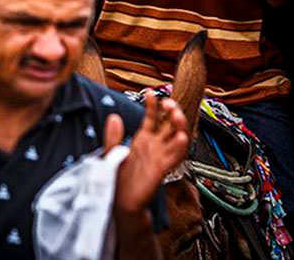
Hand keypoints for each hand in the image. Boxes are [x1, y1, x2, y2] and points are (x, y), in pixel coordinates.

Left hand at [108, 93, 188, 213]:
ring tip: (177, 114)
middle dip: (171, 112)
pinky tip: (182, 137)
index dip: (153, 105)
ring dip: (179, 126)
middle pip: (168, 125)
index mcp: (143, 139)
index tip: (150, 92)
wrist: (121, 201)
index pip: (152, 118)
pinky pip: (174, 157)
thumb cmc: (118, 177)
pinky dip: (179, 147)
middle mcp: (154, 146)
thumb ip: (113, 136)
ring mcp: (159, 157)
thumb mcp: (111, 152)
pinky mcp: (161, 169)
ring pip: (175, 138)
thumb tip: (113, 117)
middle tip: (169, 102)